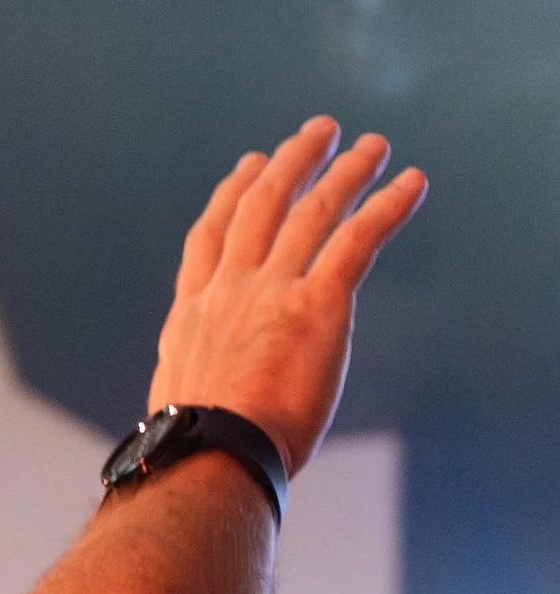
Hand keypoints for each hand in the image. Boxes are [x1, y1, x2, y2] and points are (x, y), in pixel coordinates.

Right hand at [146, 116, 425, 476]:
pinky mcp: (317, 303)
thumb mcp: (180, 407)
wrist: (208, 458)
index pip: (210, 239)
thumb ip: (198, 384)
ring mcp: (272, 291)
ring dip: (347, 171)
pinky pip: (358, 240)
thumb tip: (201, 411)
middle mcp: (229, 290)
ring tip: (371, 147)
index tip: (249, 167)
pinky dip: (389, 205)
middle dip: (292, 163)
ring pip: (313, 211)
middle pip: (261, 205)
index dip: (231, 195)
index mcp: (192, 316)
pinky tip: (412, 184)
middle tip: (318, 134)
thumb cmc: (194, 458)